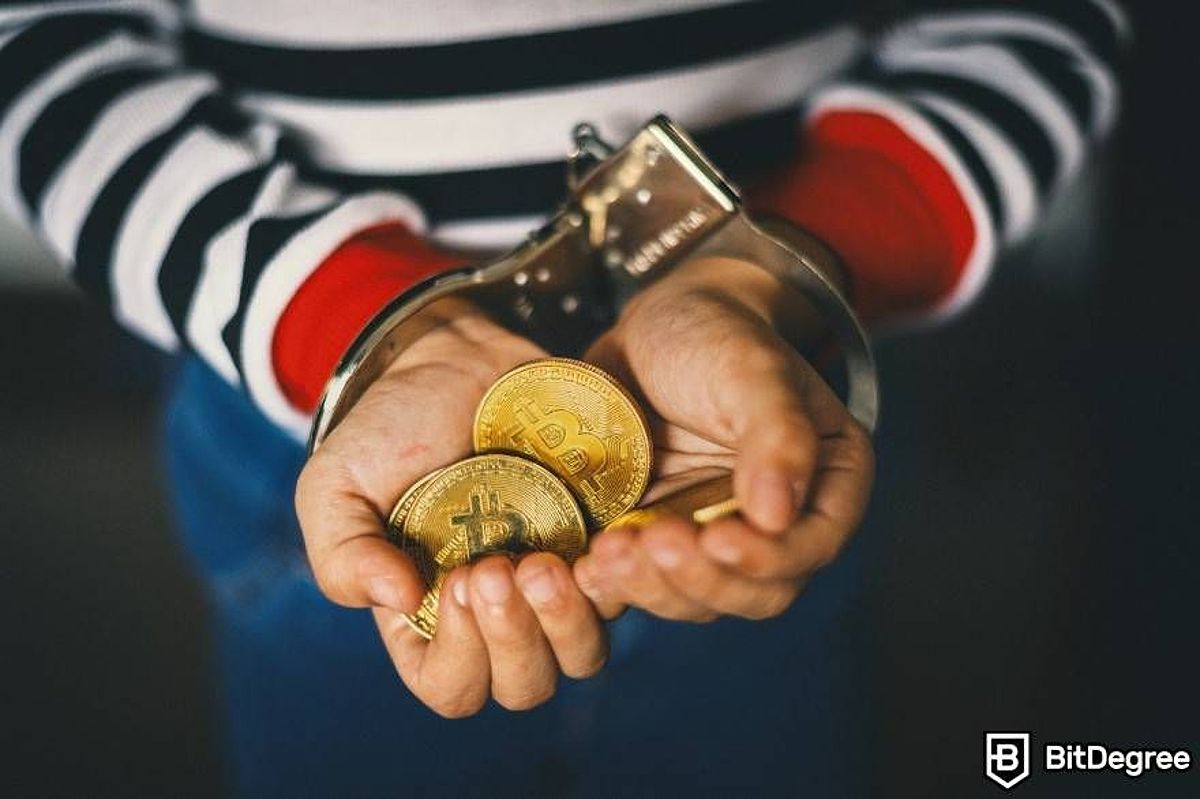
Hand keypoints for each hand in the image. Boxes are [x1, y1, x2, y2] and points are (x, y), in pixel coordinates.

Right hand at [295, 298, 606, 716]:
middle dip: (516, 641)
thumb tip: (398, 602)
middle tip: (496, 565)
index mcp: (431, 620)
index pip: (451, 687)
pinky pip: (626, 589)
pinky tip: (594, 543)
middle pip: (525, 684)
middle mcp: (497, 613)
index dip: (461, 656)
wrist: (455, 360)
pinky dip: (612, 579)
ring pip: (583, 653)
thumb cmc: (389, 429)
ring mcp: (553, 579)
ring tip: (543, 561)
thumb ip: (342, 556)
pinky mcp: (599, 539)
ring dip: (565, 621)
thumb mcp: (334, 487)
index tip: (456, 582)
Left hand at [573, 256, 873, 621]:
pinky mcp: (657, 542)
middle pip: (752, 591)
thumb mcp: (752, 369)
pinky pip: (640, 585)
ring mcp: (712, 539)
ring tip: (608, 550)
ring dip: (650, 586)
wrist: (652, 329)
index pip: (809, 546)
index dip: (766, 558)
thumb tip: (778, 515)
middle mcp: (775, 525)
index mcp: (825, 484)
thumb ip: (777, 434)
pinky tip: (586, 569)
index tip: (715, 539)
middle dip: (698, 579)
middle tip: (648, 542)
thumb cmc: (717, 334)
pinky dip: (614, 586)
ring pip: (693, 598)